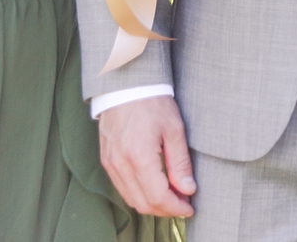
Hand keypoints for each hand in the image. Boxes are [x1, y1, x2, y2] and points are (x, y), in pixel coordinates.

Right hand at [99, 96, 195, 217]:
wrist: (126, 87)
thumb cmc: (153, 103)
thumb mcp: (175, 130)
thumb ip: (180, 163)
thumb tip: (188, 189)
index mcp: (139, 157)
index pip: (157, 196)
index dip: (175, 207)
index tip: (190, 208)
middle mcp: (120, 165)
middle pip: (142, 203)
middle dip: (165, 209)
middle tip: (184, 203)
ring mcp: (110, 165)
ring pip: (131, 198)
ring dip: (152, 204)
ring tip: (173, 197)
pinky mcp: (107, 161)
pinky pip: (122, 187)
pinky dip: (139, 194)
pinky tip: (155, 188)